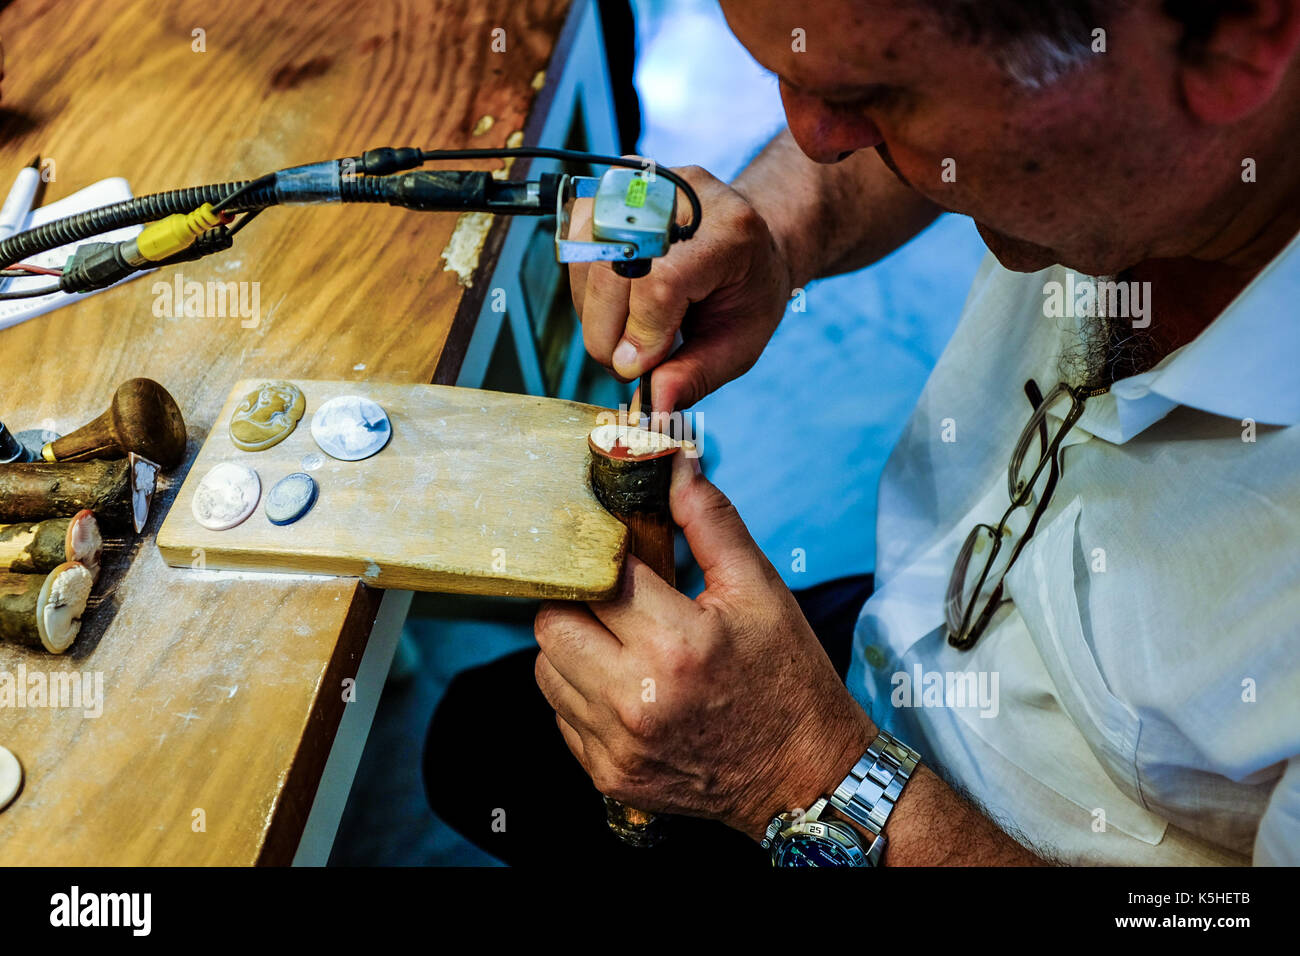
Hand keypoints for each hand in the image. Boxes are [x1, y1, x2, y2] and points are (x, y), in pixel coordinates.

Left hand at [533, 451, 875, 839]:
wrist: (804, 777)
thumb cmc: (786, 678)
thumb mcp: (761, 590)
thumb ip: (711, 521)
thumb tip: (675, 461)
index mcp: (677, 643)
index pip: (598, 575)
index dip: (605, 556)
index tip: (618, 554)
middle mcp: (636, 697)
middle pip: (553, 622)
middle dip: (579, 601)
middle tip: (615, 601)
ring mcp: (617, 743)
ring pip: (545, 668)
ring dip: (574, 647)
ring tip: (621, 643)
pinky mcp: (608, 775)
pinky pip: (561, 715)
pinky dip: (581, 694)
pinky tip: (625, 687)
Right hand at [567, 165, 794, 411]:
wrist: (749, 240)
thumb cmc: (746, 292)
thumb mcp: (739, 343)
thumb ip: (696, 375)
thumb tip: (655, 407)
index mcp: (728, 230)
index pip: (662, 282)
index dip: (641, 334)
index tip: (637, 369)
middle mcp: (683, 195)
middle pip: (614, 270)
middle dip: (609, 332)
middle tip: (628, 363)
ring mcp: (644, 184)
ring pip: (586, 256)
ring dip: (594, 313)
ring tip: (627, 334)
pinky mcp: (613, 187)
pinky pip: (577, 243)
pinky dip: (586, 288)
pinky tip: (617, 305)